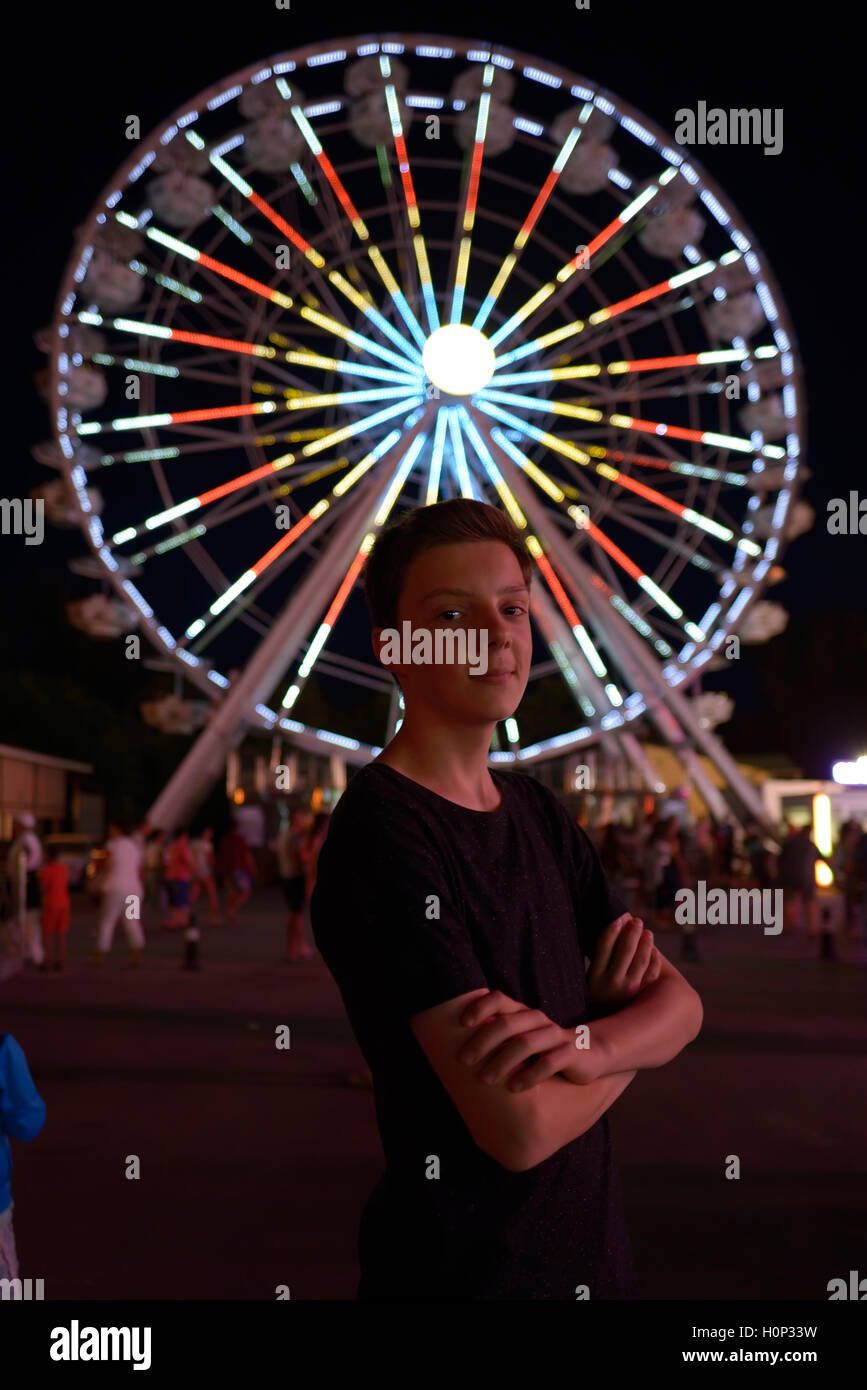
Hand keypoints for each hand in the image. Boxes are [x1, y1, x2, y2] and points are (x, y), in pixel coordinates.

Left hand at [457, 989, 603, 1092]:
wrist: (590, 1053)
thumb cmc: (546, 1050)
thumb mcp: (522, 1040)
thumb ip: (499, 1041)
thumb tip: (459, 1052)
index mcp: (523, 1013)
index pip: (499, 999)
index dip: (480, 1007)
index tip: (462, 1023)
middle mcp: (537, 1020)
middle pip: (507, 1023)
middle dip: (482, 1042)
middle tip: (463, 1060)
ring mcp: (555, 1035)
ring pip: (526, 1043)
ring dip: (502, 1061)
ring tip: (485, 1079)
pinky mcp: (570, 1053)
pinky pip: (549, 1062)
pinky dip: (529, 1076)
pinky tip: (513, 1088)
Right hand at [587, 914, 660, 1005]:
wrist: (608, 1028)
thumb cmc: (599, 995)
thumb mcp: (592, 978)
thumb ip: (601, 957)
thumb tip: (617, 925)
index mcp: (594, 977)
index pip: (604, 946)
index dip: (613, 929)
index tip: (620, 918)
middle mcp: (611, 984)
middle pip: (625, 949)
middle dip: (632, 931)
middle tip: (637, 921)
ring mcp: (628, 991)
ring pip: (641, 959)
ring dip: (646, 942)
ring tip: (647, 933)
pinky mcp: (642, 996)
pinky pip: (652, 973)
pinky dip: (655, 960)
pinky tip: (654, 952)